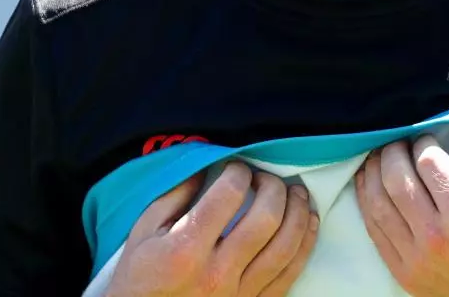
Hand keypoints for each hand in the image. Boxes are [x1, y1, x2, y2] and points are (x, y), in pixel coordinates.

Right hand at [105, 161, 319, 296]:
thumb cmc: (139, 280)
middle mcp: (217, 273)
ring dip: (298, 212)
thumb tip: (207, 165)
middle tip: (266, 177)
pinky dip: (306, 243)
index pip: (228, 196)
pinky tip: (309, 222)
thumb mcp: (142, 233)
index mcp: (186, 249)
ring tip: (297, 192)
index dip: (238, 172)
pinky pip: (291, 273)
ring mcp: (240, 294)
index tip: (237, 168)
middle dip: (273, 187)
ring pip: (286, 246)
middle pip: (266, 218)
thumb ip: (175, 195)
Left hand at [354, 123, 448, 296]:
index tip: (425, 138)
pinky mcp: (404, 274)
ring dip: (372, 174)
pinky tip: (368, 186)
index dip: (423, 142)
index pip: (428, 161)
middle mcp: (437, 235)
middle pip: (396, 179)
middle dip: (392, 152)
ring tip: (377, 158)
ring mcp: (417, 258)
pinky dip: (366, 204)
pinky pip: (374, 232)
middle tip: (397, 142)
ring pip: (377, 204)